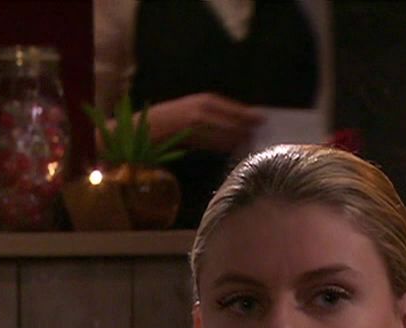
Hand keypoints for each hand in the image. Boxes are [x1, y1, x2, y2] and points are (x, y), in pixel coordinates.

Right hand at [138, 93, 263, 153]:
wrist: (143, 127)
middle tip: (260, 133)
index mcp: (203, 100)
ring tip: (250, 142)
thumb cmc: (167, 121)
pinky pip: (212, 142)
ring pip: (224, 131)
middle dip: (246, 126)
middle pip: (231, 118)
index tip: (262, 119)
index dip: (247, 114)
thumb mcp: (190, 112)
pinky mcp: (190, 135)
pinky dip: (223, 145)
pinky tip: (232, 148)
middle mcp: (201, 108)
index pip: (231, 107)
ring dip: (238, 137)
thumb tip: (233, 127)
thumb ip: (210, 117)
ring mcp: (196, 122)